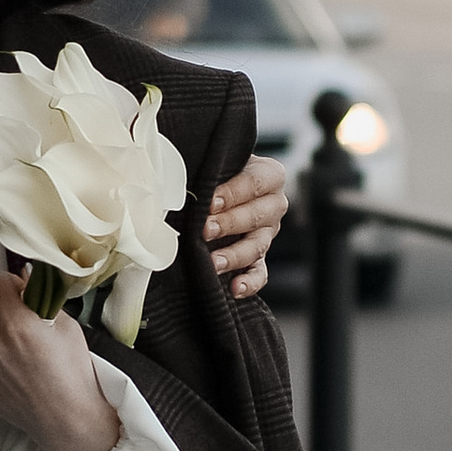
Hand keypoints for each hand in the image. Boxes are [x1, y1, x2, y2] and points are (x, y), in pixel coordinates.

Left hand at [0, 272, 119, 450]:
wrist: (66, 418)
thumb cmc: (72, 376)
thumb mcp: (67, 327)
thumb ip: (41, 298)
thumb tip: (25, 278)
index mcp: (17, 323)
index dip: (10, 283)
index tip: (20, 292)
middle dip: (3, 305)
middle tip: (23, 320)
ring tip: (14, 341)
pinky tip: (5, 357)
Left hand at [203, 154, 288, 299]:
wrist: (219, 186)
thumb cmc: (216, 170)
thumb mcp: (217, 161)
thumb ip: (207, 166)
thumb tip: (177, 174)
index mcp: (270, 176)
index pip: (255, 183)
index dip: (233, 193)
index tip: (211, 201)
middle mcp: (274, 205)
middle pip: (256, 216)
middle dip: (229, 224)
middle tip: (204, 230)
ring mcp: (268, 234)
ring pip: (256, 246)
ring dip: (234, 256)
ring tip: (213, 262)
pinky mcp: (259, 258)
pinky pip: (260, 273)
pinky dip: (249, 283)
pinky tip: (234, 289)